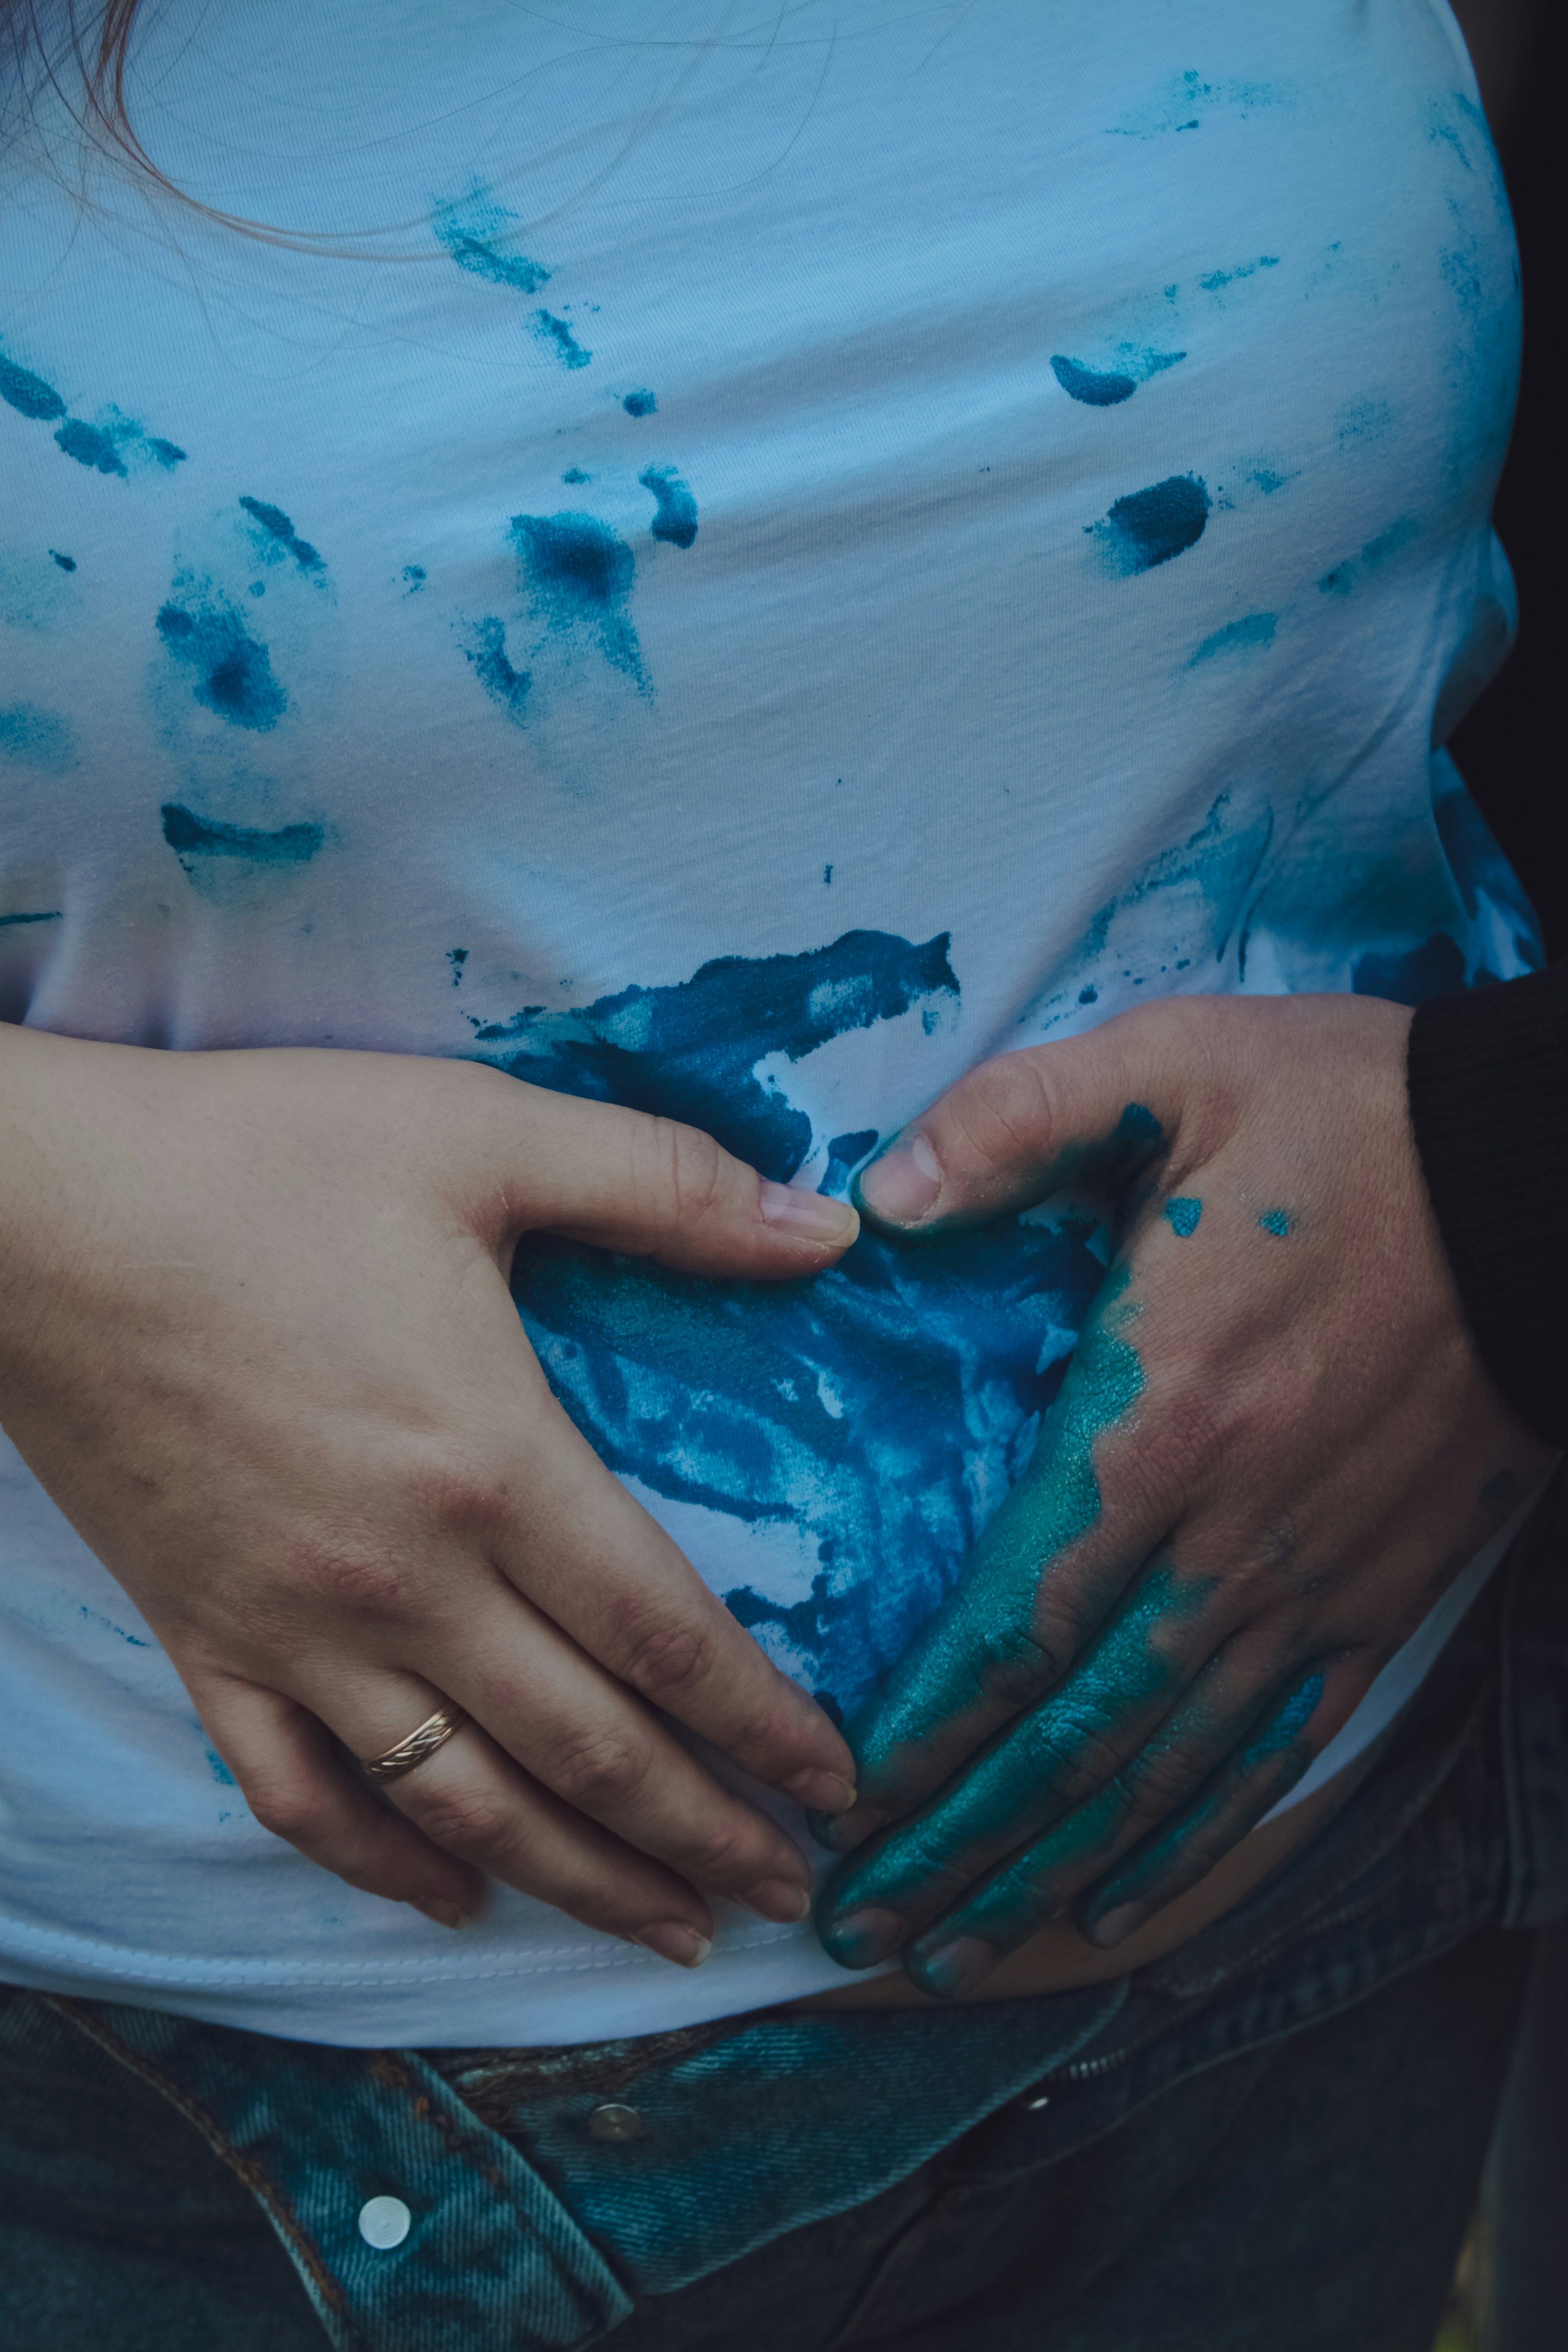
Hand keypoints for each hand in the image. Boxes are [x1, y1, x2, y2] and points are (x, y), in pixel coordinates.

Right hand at [0, 1024, 857, 1962]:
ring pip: (462, 1805)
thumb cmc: (256, 1159)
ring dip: (580, 1883)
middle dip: (705, 1835)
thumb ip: (664, 1187)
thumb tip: (829, 1227)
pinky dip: (384, 1865)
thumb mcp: (480, 1134)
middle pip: (586, 1750)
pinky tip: (457, 1897)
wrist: (32, 1213)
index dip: (765, 1725)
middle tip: (795, 1896)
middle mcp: (402, 1580)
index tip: (838, 1784)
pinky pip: (302, 1794)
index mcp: (488, 1463)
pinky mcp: (204, 1641)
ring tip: (674, 1935)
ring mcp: (294, 1629)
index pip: (665, 1637)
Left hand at [813, 992, 1550, 1994]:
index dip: (923, 1729)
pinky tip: (1124, 1904)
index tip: (839, 1803)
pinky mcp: (1382, 1595)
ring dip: (1051, 1868)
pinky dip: (1195, 1839)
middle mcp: (1231, 1535)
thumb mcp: (1168, 1068)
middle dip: (955, 1840)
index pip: (1013, 1617)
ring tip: (953, 1951)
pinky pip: (1275, 1748)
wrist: (1545, 1175)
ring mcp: (1314, 1582)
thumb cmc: (1353, 1118)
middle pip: (1069, 1729)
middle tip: (855, 1926)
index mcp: (1159, 1419)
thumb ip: (1007, 1125)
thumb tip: (873, 1201)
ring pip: (1162, 1768)